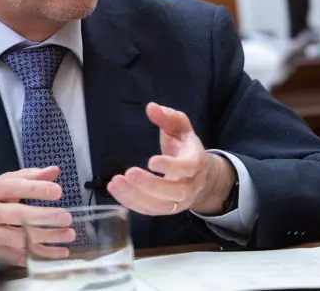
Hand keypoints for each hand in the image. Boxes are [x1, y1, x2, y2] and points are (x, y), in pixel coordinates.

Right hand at [0, 167, 75, 273]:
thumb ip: (26, 178)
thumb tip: (52, 171)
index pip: (12, 187)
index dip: (34, 188)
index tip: (56, 190)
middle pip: (16, 215)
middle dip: (43, 216)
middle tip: (65, 216)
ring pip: (20, 238)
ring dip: (46, 238)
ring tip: (67, 235)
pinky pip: (19, 256)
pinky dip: (40, 255)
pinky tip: (57, 253)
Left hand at [107, 103, 234, 215]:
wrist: (203, 177)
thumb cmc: (186, 148)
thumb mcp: (181, 128)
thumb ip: (168, 117)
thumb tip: (151, 107)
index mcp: (196, 162)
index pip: (187, 168)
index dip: (171, 166)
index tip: (151, 161)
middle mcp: (190, 186)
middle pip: (174, 192)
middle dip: (151, 185)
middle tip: (130, 173)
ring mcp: (178, 201)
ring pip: (160, 205)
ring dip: (136, 196)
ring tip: (116, 183)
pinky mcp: (165, 209)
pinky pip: (149, 211)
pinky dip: (131, 203)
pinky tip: (115, 190)